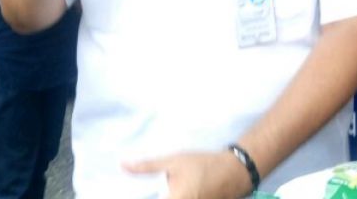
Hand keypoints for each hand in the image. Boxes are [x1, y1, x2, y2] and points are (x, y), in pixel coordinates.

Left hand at [125, 150, 249, 198]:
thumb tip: (122, 165)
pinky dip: (174, 197)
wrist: (233, 172)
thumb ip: (147, 167)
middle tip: (153, 187)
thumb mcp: (173, 161)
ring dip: (163, 196)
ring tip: (164, 189)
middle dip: (154, 195)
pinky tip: (173, 191)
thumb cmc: (201, 165)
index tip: (123, 193)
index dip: (141, 195)